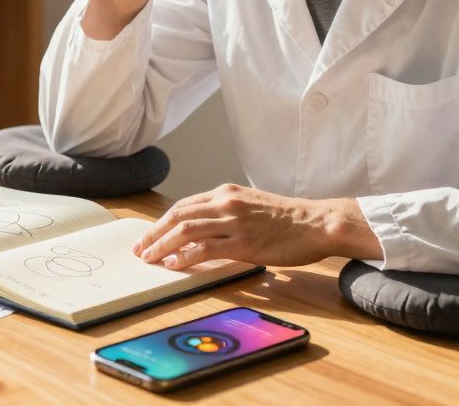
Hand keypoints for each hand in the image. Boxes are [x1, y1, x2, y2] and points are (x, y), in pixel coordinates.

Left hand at [132, 183, 382, 269]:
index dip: (162, 222)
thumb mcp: (252, 206)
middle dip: (154, 233)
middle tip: (140, 249)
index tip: (149, 236)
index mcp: (226, 192)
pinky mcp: (243, 242)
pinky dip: (184, 256)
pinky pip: (205, 248)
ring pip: (185, 230)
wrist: (318, 223)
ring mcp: (234, 221)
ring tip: (149, 259)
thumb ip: (228, 213)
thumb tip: (204, 232)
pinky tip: (173, 265)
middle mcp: (225, 203)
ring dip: (162, 245)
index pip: (184, 205)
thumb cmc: (289, 219)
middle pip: (178, 215)